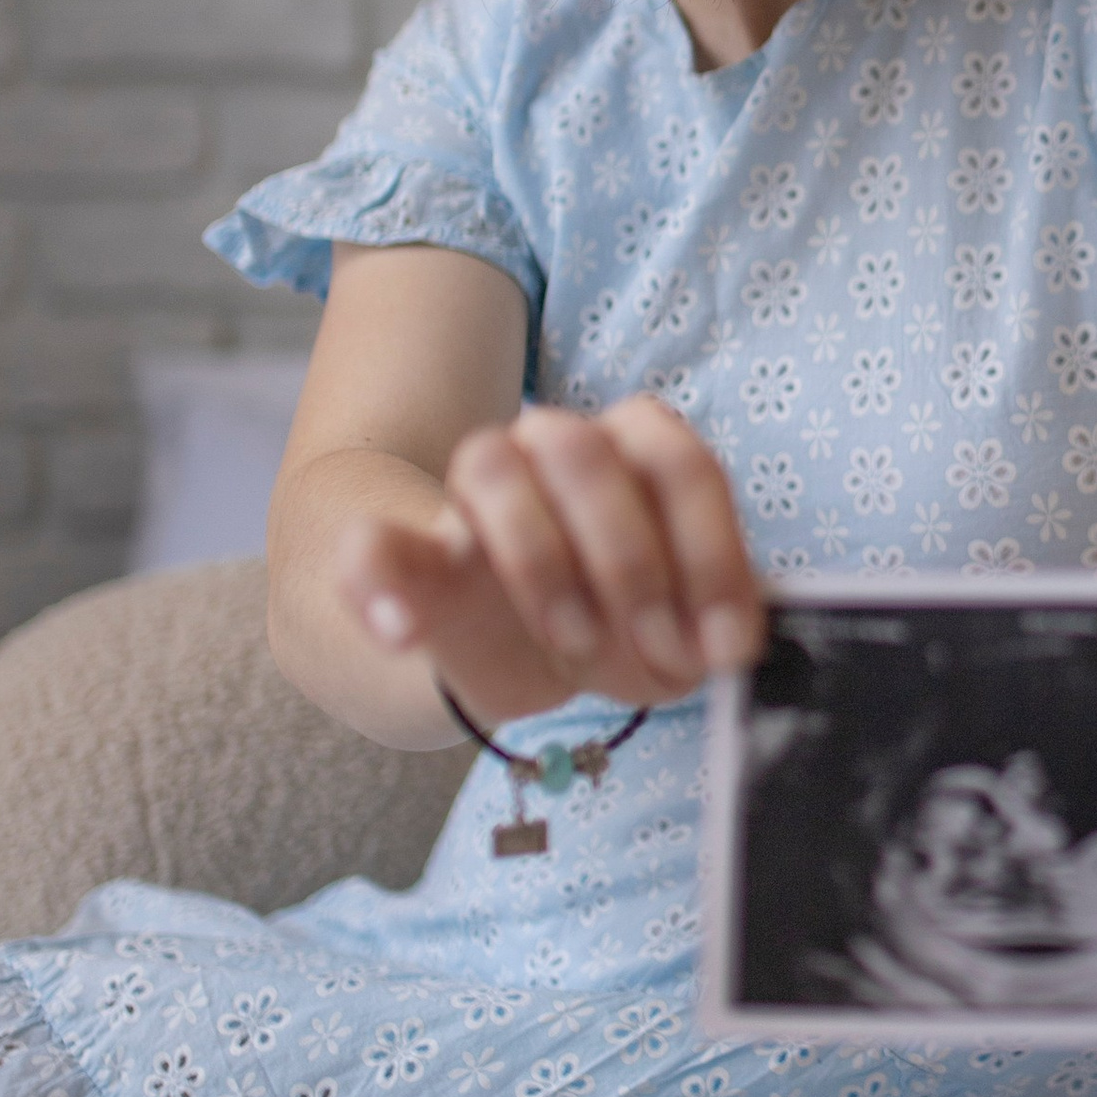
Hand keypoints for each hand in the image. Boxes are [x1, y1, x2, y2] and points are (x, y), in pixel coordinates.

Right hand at [341, 396, 763, 728]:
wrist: (519, 651)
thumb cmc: (619, 624)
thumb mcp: (677, 635)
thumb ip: (704, 630)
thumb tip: (724, 648)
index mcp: (633, 448)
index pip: (677, 466)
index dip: (711, 554)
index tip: (727, 645)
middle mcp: (552, 445)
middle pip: (585, 453)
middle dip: (631, 560)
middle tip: (657, 647)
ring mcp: (473, 492)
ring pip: (489, 466)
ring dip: (541, 562)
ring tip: (574, 646)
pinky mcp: (407, 555)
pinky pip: (368, 545)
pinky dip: (376, 581)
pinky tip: (401, 633)